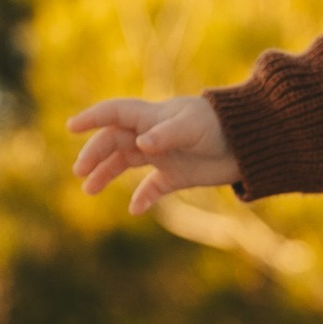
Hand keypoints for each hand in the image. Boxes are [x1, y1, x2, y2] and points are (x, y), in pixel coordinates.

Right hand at [69, 92, 241, 210]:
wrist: (250, 143)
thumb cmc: (221, 125)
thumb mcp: (192, 128)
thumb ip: (165, 135)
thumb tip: (141, 144)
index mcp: (152, 116)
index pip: (115, 113)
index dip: (92, 118)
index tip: (71, 126)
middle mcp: (152, 134)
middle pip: (114, 142)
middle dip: (95, 154)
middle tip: (80, 172)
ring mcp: (163, 155)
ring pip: (126, 163)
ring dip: (107, 174)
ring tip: (89, 189)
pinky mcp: (177, 175)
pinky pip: (153, 187)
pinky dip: (142, 198)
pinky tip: (135, 209)